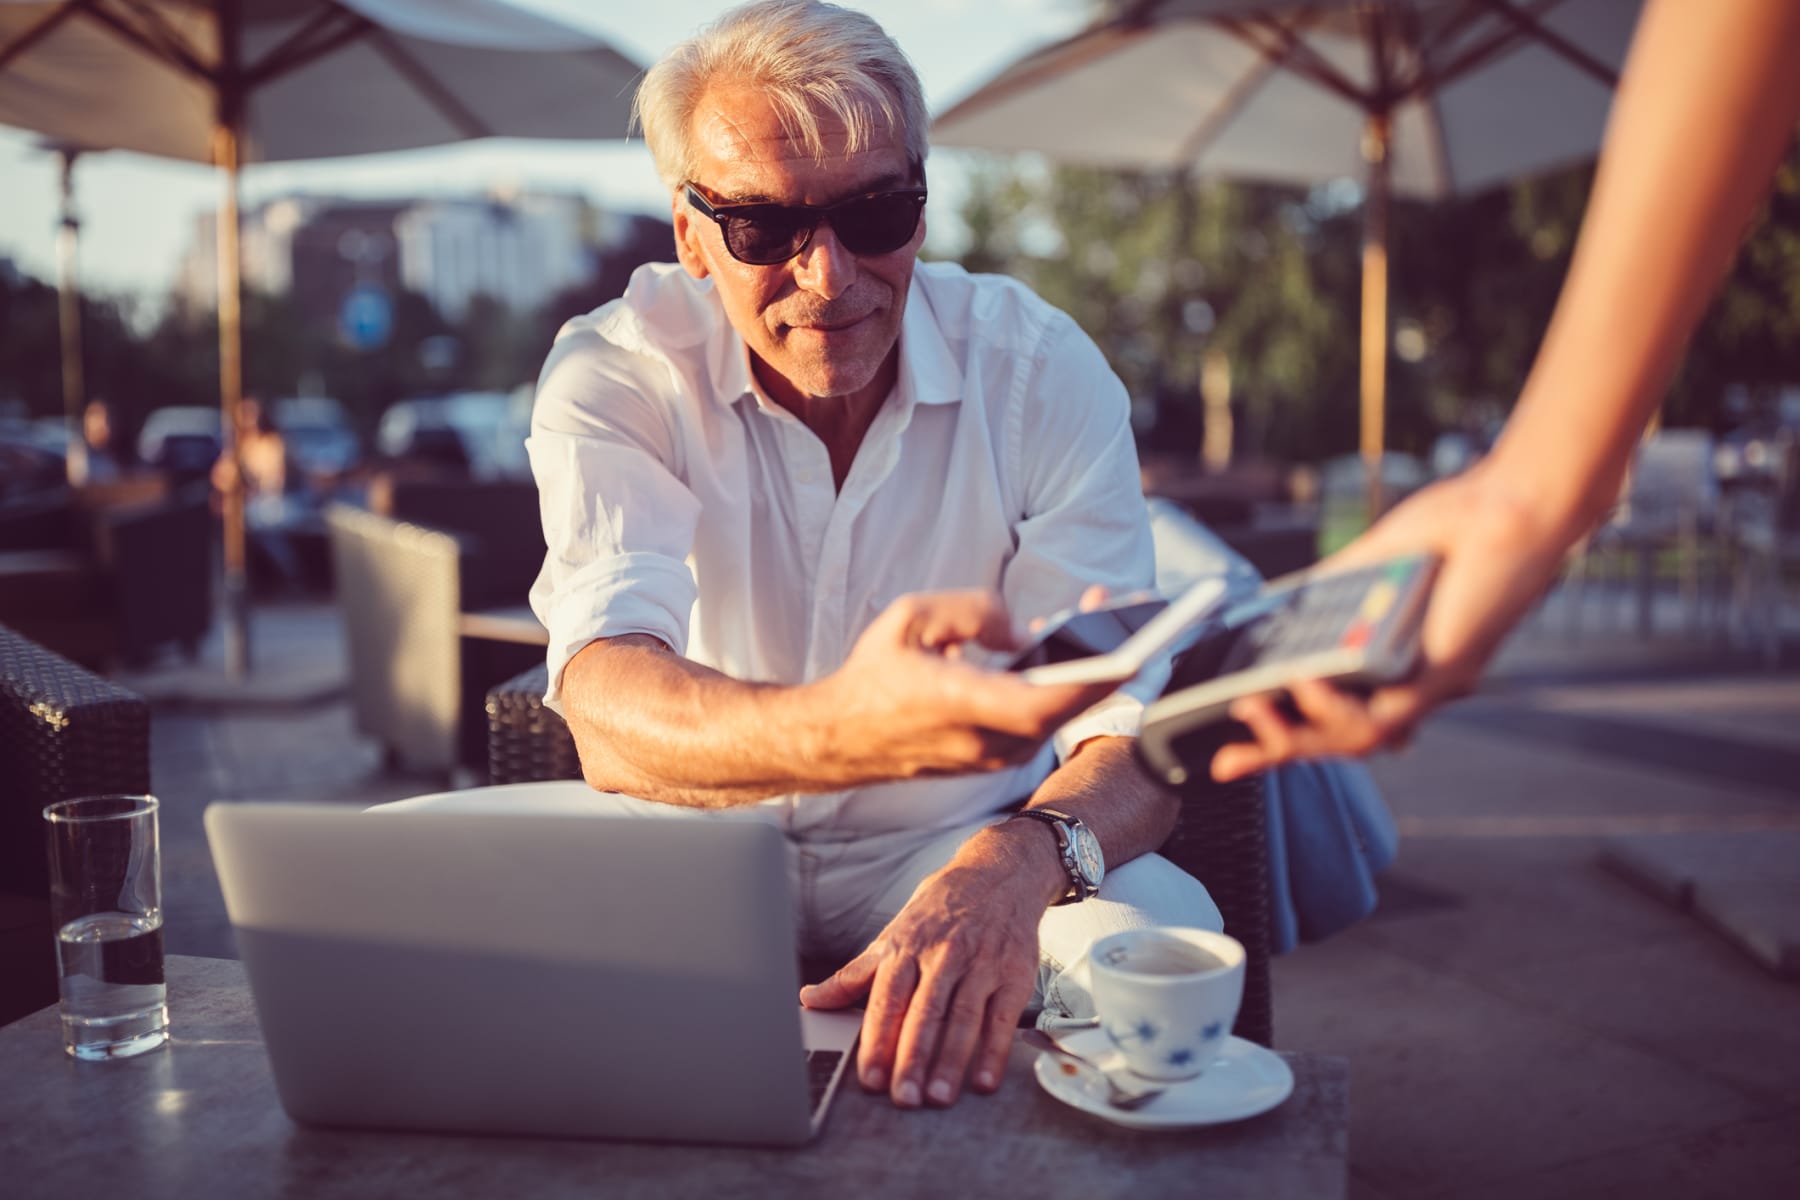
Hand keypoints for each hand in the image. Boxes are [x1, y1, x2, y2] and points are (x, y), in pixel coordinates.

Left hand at [798, 826, 1060, 1106]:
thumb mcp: (893, 935)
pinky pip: (1003, 1018)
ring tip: (938, 1098)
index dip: (878, 1039)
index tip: (869, 1078)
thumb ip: (854, 975)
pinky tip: (983, 1082)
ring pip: (963, 1018)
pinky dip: (994, 1052)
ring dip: (950, 1061)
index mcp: (907, 948)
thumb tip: (809, 1000)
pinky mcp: (1014, 974)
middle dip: (913, 1058)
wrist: (998, 874)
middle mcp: (943, 955)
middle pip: (926, 1013)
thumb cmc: (940, 910)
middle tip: (903, 1098)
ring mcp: (981, 964)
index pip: (888, 999)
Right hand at [805, 591, 1119, 784]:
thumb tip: (1021, 632)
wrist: (842, 738)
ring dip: (1083, 670)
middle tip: (1124, 610)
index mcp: (960, 703)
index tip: (1130, 654)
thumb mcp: (910, 617)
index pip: (1040, 703)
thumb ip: (972, 611)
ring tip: (1095, 619)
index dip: (1089, 681)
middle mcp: (984, 740)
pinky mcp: (998, 759)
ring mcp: (994, 757)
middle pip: (1065, 707)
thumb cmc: (874, 675)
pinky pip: (1042, 721)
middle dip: (1102, 657)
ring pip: (1057, 714)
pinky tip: (1063, 650)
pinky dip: (1060, 687)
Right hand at [1211, 463, 1571, 780]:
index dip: (1285, 735)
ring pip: (1355, 739)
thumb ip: (1331, 587)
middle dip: (1278, 753)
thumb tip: (1281, 607)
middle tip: (1229, 760)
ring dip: (1298, 737)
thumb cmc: (1457, 528)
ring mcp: (1430, 684)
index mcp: (1396, 660)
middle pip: (1337, 739)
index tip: (1233, 751)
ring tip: (1252, 713)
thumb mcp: (1375, 560)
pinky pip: (1383, 715)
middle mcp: (1414, 682)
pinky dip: (1335, 709)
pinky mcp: (1444, 676)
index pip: (1335, 714)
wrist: (1511, 509)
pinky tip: (1301, 687)